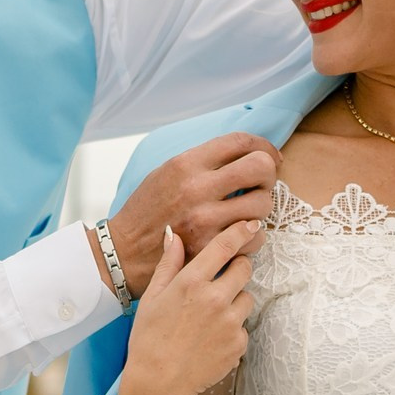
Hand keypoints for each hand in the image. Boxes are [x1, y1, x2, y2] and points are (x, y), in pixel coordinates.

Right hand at [105, 132, 278, 296]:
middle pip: (260, 167)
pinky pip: (254, 238)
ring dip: (260, 208)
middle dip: (269, 174)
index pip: (241, 141)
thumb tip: (249, 153)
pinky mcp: (210, 249)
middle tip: (261, 184)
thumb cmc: (149, 210)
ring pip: (263, 204)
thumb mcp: (168, 172)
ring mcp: (205, 220)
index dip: (263, 146)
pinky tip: (238, 235)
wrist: (125, 252)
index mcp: (186, 164)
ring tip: (246, 212)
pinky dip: (252, 237)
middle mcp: (197, 188)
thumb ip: (205, 161)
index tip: (269, 156)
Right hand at [122, 219, 258, 394]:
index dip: (241, 232)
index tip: (251, 226)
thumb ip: (168, 264)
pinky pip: (244, 326)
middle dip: (237, 269)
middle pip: (245, 268)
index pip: (225, 246)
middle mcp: (215, 298)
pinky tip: (210, 338)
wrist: (159, 384)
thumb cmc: (149, 338)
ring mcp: (230, 322)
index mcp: (191, 282)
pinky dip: (232, 329)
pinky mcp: (239, 343)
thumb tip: (174, 235)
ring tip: (210, 318)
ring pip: (247, 297)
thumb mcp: (152, 297)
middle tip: (220, 281)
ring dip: (234, 301)